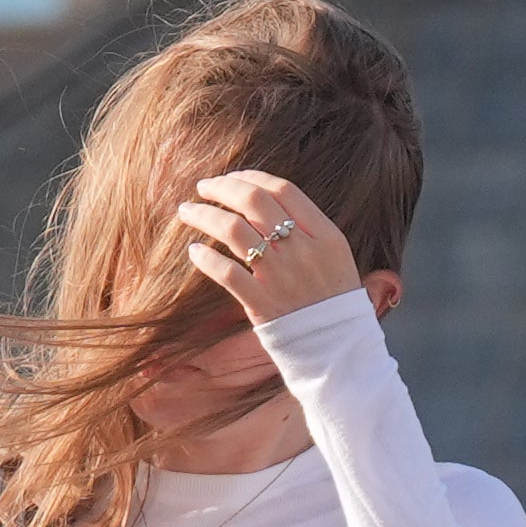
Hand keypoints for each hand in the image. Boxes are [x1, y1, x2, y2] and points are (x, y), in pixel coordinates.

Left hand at [176, 170, 361, 325]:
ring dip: (204, 215)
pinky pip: (225, 272)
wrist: (338, 349)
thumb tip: (266, 203)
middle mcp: (302, 251)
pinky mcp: (262, 303)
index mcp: (325, 235)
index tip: (232, 177)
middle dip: (223, 188)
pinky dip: (205, 258)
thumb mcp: (335, 258)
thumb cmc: (334, 301)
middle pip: (254, 202)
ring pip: (234, 230)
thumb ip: (307, 229)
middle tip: (203, 187)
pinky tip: (194, 251)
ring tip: (187, 212)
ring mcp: (281, 277)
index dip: (252, 177)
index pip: (283, 190)